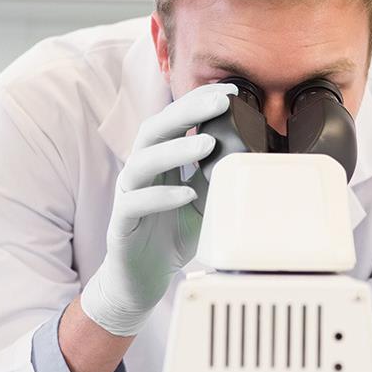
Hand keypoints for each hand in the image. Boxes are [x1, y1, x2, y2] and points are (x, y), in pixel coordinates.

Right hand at [79, 83, 233, 336]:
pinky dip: (161, 196)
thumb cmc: (169, 235)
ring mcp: (127, 196)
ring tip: (207, 144)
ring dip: (175, 151)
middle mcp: (139, 172)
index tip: (230, 91)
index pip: (173, 122)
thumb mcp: (202, 202)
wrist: (139, 280)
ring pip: (142, 163)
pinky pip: (135, 203)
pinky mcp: (121, 223)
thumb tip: (250, 154)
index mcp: (158, 162)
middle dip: (186, 112)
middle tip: (220, 102)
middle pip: (154, 130)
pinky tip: (186, 194)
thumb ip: (215, 177)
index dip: (197, 103)